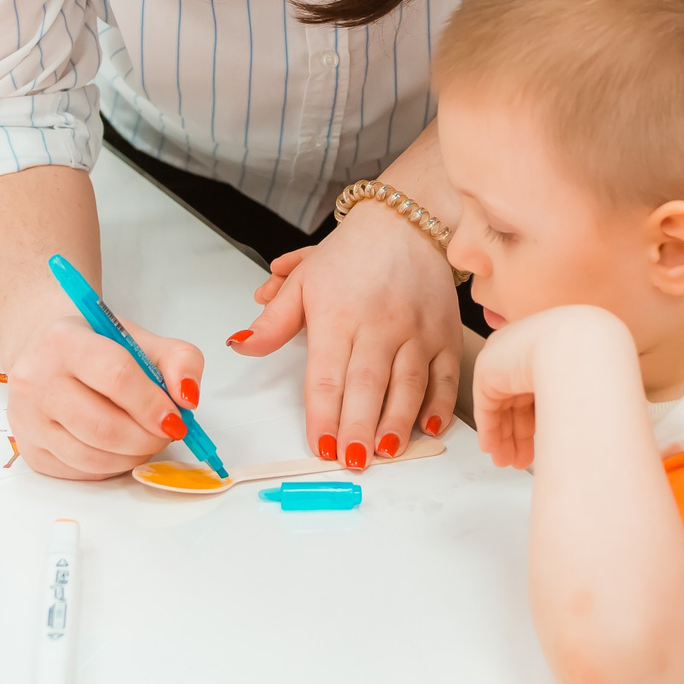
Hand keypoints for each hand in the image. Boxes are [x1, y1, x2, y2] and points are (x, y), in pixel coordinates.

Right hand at [6, 312, 203, 480]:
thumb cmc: (95, 345)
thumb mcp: (139, 338)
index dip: (153, 403)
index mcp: (63, 341)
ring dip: (133, 456)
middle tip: (167, 432)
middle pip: (103, 426)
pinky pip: (80, 471)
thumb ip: (178, 359)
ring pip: (92, 456)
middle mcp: (35, 379)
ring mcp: (27, 418)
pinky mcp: (30, 450)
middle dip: (147, 438)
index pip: (116, 377)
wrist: (45, 353)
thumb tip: (188, 398)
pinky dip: (112, 466)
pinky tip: (120, 447)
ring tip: (146, 439)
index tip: (176, 417)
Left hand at [230, 206, 460, 467]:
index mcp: (338, 316)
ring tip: (386, 452)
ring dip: (397, 423)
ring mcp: (416, 331)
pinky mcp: (445, 333)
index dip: (323, 414)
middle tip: (351, 461)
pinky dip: (439, 403)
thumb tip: (239, 344)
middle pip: (367, 386)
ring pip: (407, 385)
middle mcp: (379, 326)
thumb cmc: (352, 255)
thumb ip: (273, 321)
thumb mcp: (304, 280)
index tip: (320, 445)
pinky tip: (428, 427)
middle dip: (358, 428)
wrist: (406, 222)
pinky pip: (444, 375)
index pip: (327, 375)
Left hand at [470, 304, 630, 470]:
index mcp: (548, 352)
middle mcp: (524, 354)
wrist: (572, 346)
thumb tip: (582, 429)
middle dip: (519, 435)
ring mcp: (505, 360)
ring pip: (501, 407)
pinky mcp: (487, 371)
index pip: (536, 393)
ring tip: (508, 461)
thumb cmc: (588, 358)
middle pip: (517, 402)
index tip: (538, 444)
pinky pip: (486, 406)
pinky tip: (492, 447)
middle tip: (519, 458)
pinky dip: (489, 429)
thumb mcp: (582, 383)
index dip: (536, 422)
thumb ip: (571, 401)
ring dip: (504, 437)